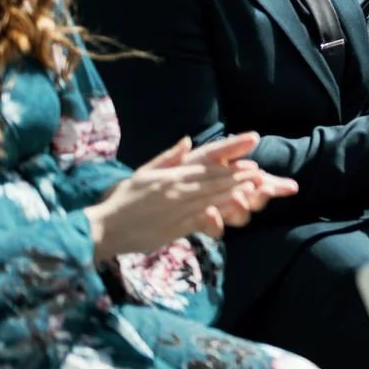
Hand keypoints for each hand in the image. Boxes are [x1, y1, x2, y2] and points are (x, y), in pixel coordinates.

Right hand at [85, 135, 296, 260]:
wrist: (104, 227)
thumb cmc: (122, 201)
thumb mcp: (143, 172)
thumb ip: (168, 158)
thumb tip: (186, 141)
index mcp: (171, 177)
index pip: (207, 170)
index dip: (231, 168)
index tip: (251, 165)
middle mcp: (178, 190)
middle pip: (215, 182)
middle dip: (241, 179)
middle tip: (264, 176)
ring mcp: (178, 208)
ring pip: (213, 198)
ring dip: (237, 193)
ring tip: (257, 189)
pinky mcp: (176, 227)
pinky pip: (202, 219)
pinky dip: (221, 213)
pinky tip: (235, 211)